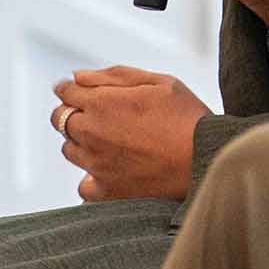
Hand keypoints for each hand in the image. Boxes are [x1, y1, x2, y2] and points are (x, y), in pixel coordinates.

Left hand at [53, 65, 209, 202]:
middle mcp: (91, 133)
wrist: (207, 161)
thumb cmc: (188, 118)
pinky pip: (84, 186)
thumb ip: (114, 76)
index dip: (71, 89)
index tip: (80, 92)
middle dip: (74, 113)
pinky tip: (112, 173)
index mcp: (102, 102)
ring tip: (113, 144)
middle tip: (100, 116)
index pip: (66, 91)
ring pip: (70, 150)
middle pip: (60, 119)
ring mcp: (96, 165)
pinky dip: (93, 179)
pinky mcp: (106, 192)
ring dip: (82, 143)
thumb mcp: (159, 83)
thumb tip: (77, 76)